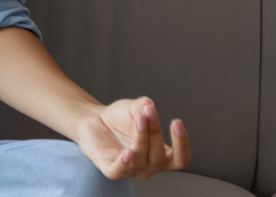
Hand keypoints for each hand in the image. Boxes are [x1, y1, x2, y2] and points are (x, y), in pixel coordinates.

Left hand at [75, 97, 190, 179]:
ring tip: (138, 120)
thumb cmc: (120, 118)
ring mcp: (130, 170)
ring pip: (140, 162)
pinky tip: (128, 152)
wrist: (94, 119)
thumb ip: (143, 106)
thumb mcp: (134, 109)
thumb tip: (148, 104)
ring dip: (141, 140)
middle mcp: (148, 166)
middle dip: (155, 132)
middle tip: (148, 112)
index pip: (180, 159)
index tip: (176, 122)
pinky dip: (124, 164)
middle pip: (159, 157)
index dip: (182, 144)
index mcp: (161, 155)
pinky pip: (118, 172)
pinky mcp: (109, 169)